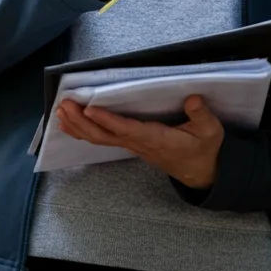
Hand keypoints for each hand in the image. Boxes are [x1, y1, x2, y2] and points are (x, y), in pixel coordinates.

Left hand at [56, 95, 224, 189]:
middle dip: (82, 121)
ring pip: (100, 138)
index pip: (128, 129)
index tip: (90, 108)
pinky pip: (102, 139)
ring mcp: (131, 146)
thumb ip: (201, 115)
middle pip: (105, 135)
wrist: (201, 172)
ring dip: (78, 126)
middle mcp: (139, 144)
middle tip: (64, 106)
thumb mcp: (210, 131)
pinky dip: (82, 131)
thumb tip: (192, 98)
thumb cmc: (203, 148)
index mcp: (157, 139)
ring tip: (60, 112)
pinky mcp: (129, 144)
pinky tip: (68, 124)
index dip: (108, 120)